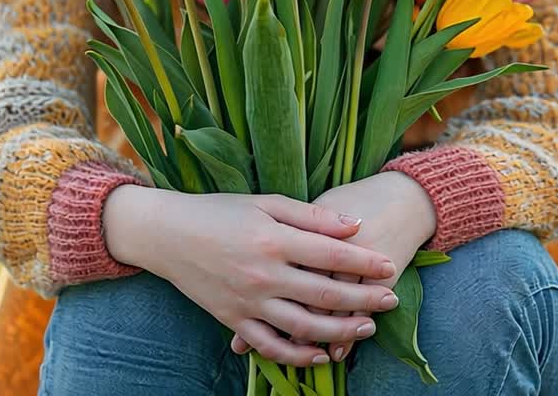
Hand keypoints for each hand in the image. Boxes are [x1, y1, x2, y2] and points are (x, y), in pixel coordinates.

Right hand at [104, 185, 401, 366]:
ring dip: (339, 331)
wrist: (166, 234)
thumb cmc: (219, 211)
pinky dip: (296, 356)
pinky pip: (269, 346)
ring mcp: (247, 302)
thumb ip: (312, 216)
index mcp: (273, 239)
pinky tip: (320, 355)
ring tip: (366, 328)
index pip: (331, 254)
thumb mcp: (266, 201)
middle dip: (364, 299)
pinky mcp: (233, 321)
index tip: (390, 265)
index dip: (364, 261)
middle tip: (390, 300)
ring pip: (303, 327)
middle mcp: (263, 274)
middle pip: (325, 293)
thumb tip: (355, 225)